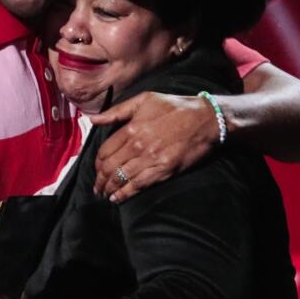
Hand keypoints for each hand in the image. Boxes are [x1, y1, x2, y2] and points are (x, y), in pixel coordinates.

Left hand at [91, 92, 218, 201]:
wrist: (206, 119)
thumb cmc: (176, 107)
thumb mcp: (144, 100)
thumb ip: (117, 111)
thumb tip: (93, 119)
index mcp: (131, 128)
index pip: (105, 151)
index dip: (97, 163)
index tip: (96, 169)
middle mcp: (138, 146)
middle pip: (110, 168)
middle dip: (100, 180)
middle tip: (96, 187)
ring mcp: (151, 160)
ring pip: (122, 178)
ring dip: (109, 189)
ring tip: (103, 194)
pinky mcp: (165, 170)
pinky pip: (139, 185)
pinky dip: (125, 194)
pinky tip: (117, 198)